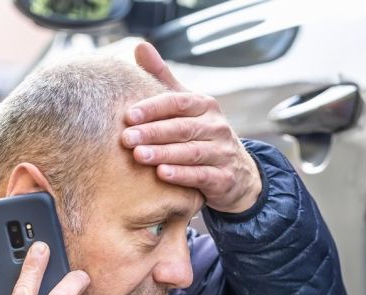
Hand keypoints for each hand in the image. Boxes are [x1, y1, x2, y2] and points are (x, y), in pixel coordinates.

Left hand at [122, 41, 261, 212]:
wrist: (238, 174)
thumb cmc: (202, 135)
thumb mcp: (187, 107)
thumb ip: (163, 78)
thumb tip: (140, 46)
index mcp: (206, 106)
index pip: (178, 102)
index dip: (153, 108)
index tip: (128, 115)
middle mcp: (217, 127)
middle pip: (182, 128)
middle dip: (153, 133)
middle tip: (127, 138)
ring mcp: (223, 153)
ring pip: (191, 152)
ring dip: (164, 154)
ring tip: (139, 156)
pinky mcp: (224, 178)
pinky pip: (202, 175)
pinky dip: (182, 175)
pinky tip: (163, 174)